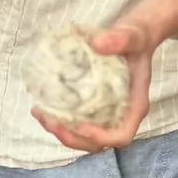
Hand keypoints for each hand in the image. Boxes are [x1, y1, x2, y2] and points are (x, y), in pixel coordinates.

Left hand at [32, 0, 177, 152]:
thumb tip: (97, 44)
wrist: (135, 35)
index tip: (79, 124)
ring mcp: (107, 112)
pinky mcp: (94, 105)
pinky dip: (60, 119)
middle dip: (72, 137)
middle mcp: (121, 114)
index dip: (100, 137)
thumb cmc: (138, 38)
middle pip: (98, 142)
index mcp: (135, 105)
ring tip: (40, 113)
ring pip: (84, 136)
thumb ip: (120, 38)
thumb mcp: (133, 35)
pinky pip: (77, 120)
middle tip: (49, 120)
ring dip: (61, 131)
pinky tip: (43, 105)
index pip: (121, 135)